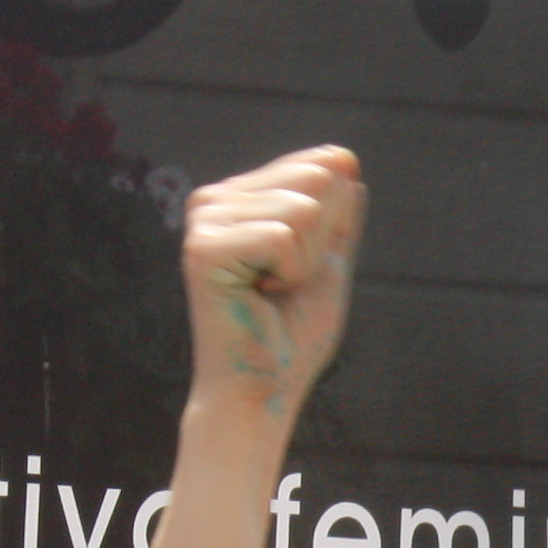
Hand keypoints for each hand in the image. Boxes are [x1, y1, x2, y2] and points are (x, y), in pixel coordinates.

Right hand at [180, 145, 364, 418]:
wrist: (265, 389)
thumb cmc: (292, 336)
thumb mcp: (328, 264)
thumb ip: (338, 214)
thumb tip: (344, 158)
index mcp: (243, 196)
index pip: (324, 164)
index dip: (334, 226)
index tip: (300, 269)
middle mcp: (216, 197)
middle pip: (317, 177)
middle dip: (321, 241)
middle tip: (285, 283)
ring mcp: (205, 218)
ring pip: (304, 208)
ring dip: (304, 263)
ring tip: (270, 291)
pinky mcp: (203, 246)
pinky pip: (284, 237)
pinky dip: (289, 274)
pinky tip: (258, 295)